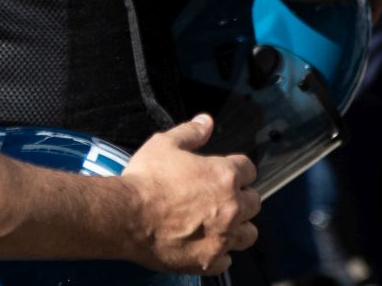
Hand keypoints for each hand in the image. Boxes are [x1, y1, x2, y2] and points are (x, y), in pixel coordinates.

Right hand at [119, 114, 259, 275]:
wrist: (127, 215)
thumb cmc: (146, 178)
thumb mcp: (164, 144)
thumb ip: (190, 132)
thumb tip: (206, 121)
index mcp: (224, 176)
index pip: (249, 169)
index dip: (236, 168)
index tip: (224, 171)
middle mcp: (232, 207)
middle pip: (254, 202)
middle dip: (241, 197)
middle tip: (219, 196)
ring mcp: (223, 237)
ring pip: (249, 234)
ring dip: (238, 226)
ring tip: (219, 222)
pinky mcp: (211, 261)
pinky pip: (227, 259)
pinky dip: (219, 251)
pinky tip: (204, 243)